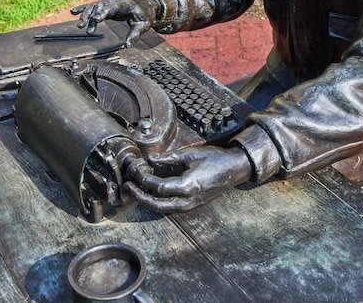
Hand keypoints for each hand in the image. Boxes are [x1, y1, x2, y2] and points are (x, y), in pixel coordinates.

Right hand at [71, 0, 158, 46]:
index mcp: (126, 3)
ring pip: (94, 6)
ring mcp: (110, 2)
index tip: (96, 18)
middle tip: (85, 28)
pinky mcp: (106, 5)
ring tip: (80, 26)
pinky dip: (83, 9)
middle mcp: (115, 0)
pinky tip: (73, 12)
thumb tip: (127, 46)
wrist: (146, 6)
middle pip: (100, 5)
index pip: (113, 7)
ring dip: (86, 15)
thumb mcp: (143, 26)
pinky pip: (93, 6)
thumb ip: (135, 35)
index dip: (104, 12)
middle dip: (91, 15)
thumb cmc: (145, 16)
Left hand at [124, 145, 251, 211]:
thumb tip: (151, 158)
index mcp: (187, 186)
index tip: (136, 171)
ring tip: (136, 190)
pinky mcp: (192, 205)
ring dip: (147, 201)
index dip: (144, 179)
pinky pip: (170, 208)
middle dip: (140, 196)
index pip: (158, 187)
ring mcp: (190, 205)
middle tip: (128, 187)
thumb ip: (169, 157)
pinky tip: (152, 192)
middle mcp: (187, 200)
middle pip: (156, 204)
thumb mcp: (191, 154)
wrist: (234, 169)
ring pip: (163, 209)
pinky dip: (158, 202)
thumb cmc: (215, 159)